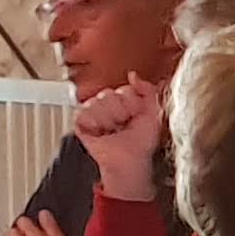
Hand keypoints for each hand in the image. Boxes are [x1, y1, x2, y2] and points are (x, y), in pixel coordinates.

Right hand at [74, 76, 168, 201]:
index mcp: (124, 99)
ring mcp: (93, 111)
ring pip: (96, 102)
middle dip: (120, 112)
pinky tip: (100, 132)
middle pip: (108, 94)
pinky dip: (94, 124)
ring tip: (112, 130)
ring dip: (108, 120)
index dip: (132, 104)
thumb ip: (148, 90)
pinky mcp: (80, 122)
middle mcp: (107, 103)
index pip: (123, 89)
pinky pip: (83, 113)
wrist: (130, 161)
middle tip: (123, 125)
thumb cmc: (141, 142)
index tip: (135, 116)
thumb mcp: (154, 113)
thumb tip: (133, 75)